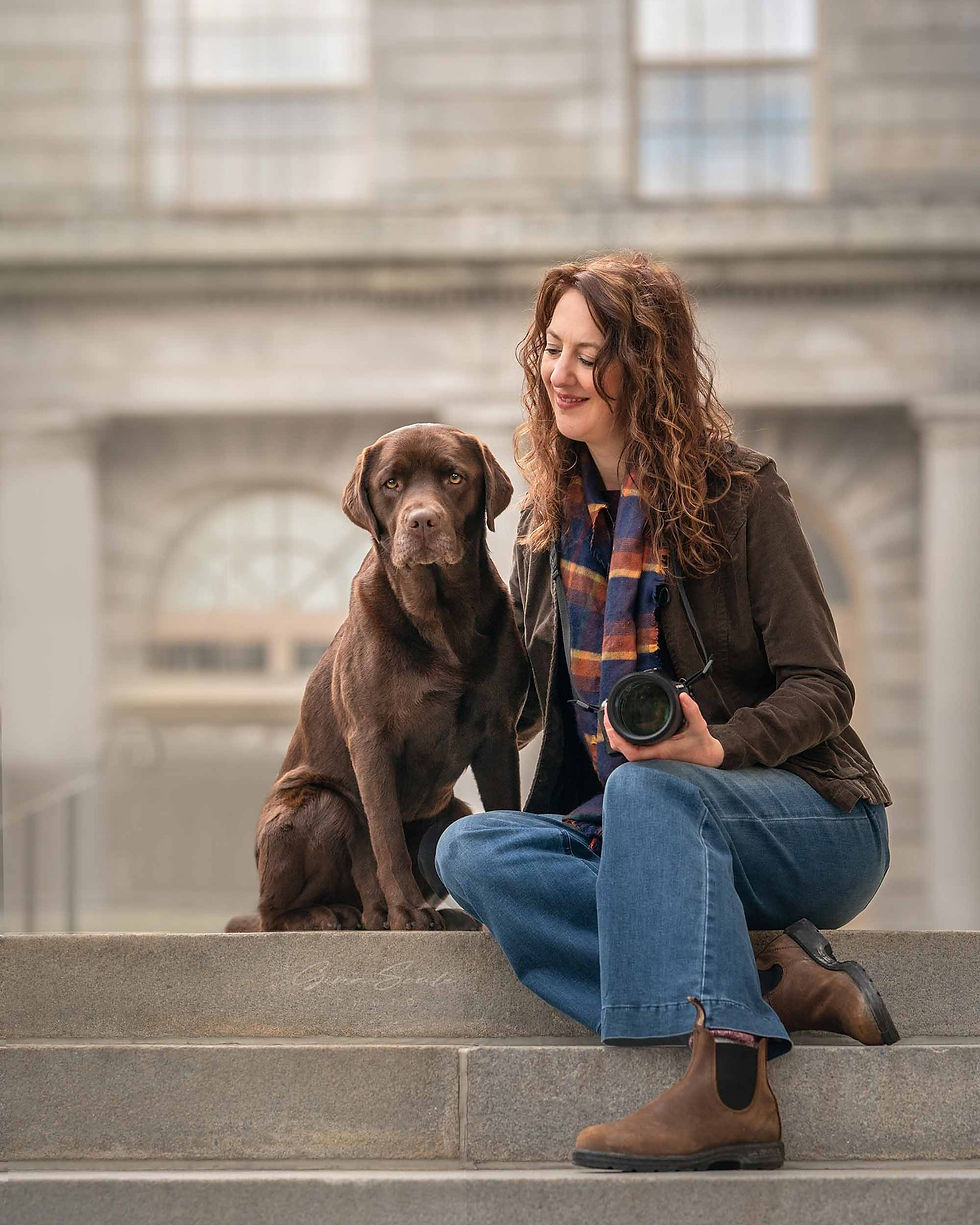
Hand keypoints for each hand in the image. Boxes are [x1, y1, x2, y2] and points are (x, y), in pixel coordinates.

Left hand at [602, 691, 724, 767]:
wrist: (707, 757)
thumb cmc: (701, 744)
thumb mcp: (699, 726)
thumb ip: (692, 710)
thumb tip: (682, 696)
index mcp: (659, 751)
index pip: (632, 752)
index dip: (618, 740)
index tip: (611, 724)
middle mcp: (652, 755)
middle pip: (623, 750)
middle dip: (611, 733)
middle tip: (606, 712)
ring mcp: (651, 754)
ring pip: (626, 749)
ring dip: (616, 735)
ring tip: (609, 716)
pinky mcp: (652, 751)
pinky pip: (633, 746)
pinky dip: (624, 736)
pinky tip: (620, 724)